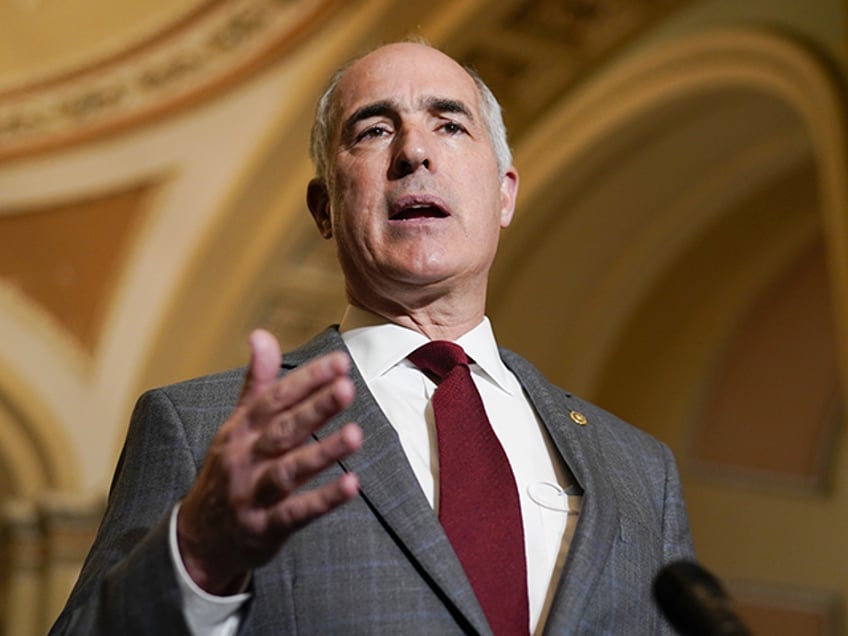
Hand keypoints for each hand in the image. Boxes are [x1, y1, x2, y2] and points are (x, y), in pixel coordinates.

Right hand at [177, 329, 362, 593]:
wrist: (198, 539)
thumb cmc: (229, 470)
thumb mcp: (237, 425)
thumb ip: (256, 382)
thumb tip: (261, 334)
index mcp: (240, 429)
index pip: (275, 399)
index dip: (307, 380)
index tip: (339, 362)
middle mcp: (244, 458)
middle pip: (282, 430)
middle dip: (315, 408)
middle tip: (347, 388)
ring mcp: (252, 494)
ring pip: (288, 470)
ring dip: (322, 452)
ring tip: (356, 434)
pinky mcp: (264, 528)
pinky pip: (295, 513)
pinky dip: (322, 500)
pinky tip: (352, 484)